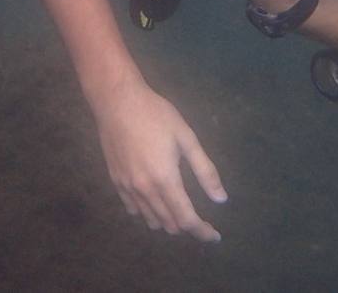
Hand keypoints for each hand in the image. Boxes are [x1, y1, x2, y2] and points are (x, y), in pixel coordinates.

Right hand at [95, 79, 227, 241]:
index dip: (202, 232)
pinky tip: (156, 203)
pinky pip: (134, 209)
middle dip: (188, 227)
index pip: (186, 219)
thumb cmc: (156, 115)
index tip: (214, 236)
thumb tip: (221, 199)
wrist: (117, 101)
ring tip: (180, 212)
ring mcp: (128, 187)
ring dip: (169, 222)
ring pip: (151, 220)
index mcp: (166, 180)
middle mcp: (145, 190)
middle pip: (170, 224)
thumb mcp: (186, 138)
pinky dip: (148, 213)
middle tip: (202, 220)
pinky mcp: (116, 181)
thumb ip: (205, 170)